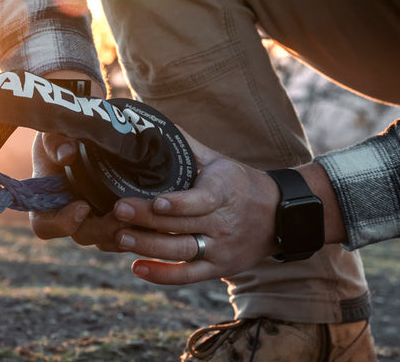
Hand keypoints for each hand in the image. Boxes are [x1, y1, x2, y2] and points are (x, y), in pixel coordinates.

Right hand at [27, 71, 124, 248]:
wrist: (86, 135)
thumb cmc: (64, 134)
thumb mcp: (55, 132)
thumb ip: (55, 141)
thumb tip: (65, 154)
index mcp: (47, 199)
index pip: (44, 225)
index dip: (62, 223)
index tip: (82, 206)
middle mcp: (68, 215)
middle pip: (81, 236)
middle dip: (101, 229)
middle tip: (121, 214)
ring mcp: (91, 219)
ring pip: (104, 240)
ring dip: (122, 233)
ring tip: (140, 218)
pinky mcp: (111, 218)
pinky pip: (122, 235)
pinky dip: (135, 231)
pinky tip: (150, 220)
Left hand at [109, 136, 281, 283]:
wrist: (280, 217)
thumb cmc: (241, 184)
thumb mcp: (220, 161)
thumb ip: (188, 146)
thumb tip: (155, 125)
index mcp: (223, 192)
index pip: (200, 201)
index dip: (178, 204)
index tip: (155, 202)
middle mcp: (223, 223)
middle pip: (182, 225)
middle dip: (147, 220)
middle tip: (118, 211)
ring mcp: (221, 248)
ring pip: (182, 250)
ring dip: (149, 246)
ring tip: (121, 237)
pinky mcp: (219, 268)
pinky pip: (189, 275)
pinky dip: (163, 274)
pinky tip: (137, 268)